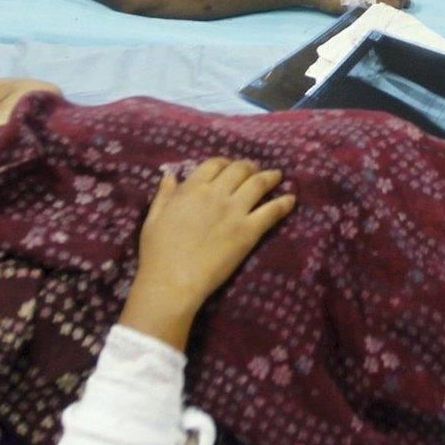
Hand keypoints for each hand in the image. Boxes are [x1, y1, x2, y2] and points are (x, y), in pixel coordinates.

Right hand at [120, 162, 296, 349]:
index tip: (230, 167)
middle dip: (250, 167)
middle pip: (240, 169)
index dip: (226, 163)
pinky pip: (271, 211)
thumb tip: (171, 176)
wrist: (173, 281)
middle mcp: (216, 194)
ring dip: (270, 177)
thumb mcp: (153, 218)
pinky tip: (292, 199)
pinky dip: (284, 203)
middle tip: (256, 170)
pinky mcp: (249, 231)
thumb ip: (164, 195)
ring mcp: (234, 211)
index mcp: (192, 189)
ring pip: (258, 184)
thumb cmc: (158, 253)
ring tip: (278, 176)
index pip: (214, 164)